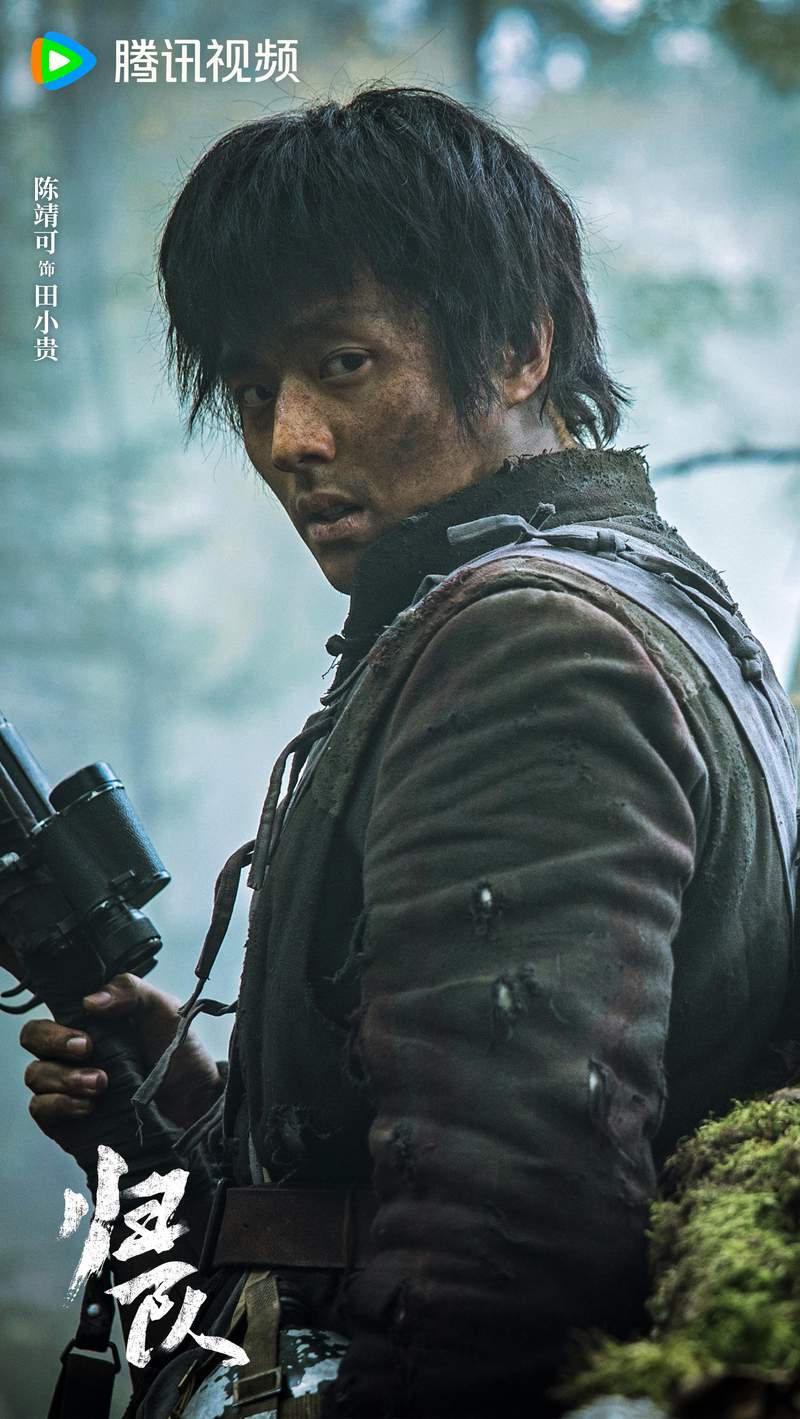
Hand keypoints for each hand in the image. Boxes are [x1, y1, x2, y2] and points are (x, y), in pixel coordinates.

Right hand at [21, 973, 223, 1149]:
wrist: (197, 1102)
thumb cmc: (178, 1053)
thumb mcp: (162, 1010)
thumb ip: (129, 991)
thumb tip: (90, 1001)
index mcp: (90, 1023)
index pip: (52, 1011)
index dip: (55, 1017)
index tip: (86, 1027)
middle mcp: (73, 1054)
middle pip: (33, 1038)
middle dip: (53, 1041)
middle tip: (88, 1048)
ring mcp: (68, 1087)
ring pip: (35, 1075)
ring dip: (63, 1077)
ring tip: (101, 1084)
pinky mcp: (68, 1120)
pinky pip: (41, 1109)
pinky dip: (59, 1104)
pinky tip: (88, 1106)